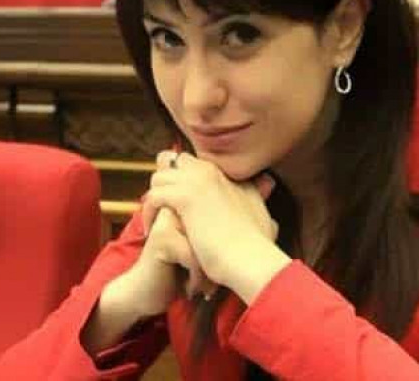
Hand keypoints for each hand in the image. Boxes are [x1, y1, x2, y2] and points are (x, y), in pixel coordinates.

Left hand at [144, 151, 287, 301]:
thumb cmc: (258, 248)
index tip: (182, 205)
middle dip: (168, 181)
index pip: (198, 164)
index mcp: (232, 175)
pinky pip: (153, 195)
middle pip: (177, 161)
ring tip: (155, 220)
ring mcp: (199, 180)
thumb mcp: (264, 219)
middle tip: (164, 208)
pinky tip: (152, 230)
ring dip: (154, 197)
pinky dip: (148, 212)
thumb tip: (269, 201)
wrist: (250, 258)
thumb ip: (261, 203)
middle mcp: (215, 171)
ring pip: (160, 176)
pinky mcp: (185, 196)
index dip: (186, 181)